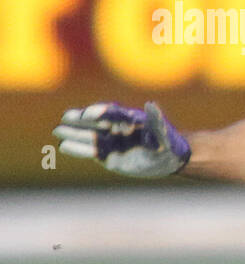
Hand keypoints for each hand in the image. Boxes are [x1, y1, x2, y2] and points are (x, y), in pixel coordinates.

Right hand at [54, 101, 191, 177]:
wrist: (168, 159)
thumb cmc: (168, 143)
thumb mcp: (165, 134)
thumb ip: (157, 121)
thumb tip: (151, 104)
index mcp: (129, 119)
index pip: (111, 112)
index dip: (100, 112)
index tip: (90, 114)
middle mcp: (116, 127)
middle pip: (95, 121)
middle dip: (80, 119)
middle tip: (66, 118)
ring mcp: (110, 141)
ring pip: (89, 135)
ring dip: (74, 133)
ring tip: (59, 131)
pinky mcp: (106, 155)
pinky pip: (89, 150)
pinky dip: (78, 148)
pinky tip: (64, 146)